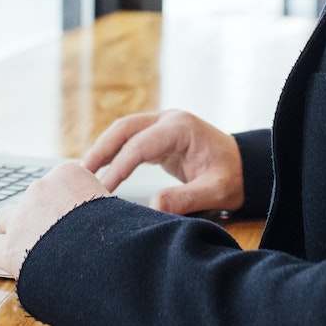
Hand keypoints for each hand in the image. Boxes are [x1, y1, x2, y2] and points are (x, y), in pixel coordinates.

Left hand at [0, 161, 105, 276]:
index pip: (55, 184)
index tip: (69, 219)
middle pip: (31, 200)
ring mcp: (21, 215)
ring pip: (6, 220)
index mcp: (67, 174)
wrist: (106, 260)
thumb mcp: (115, 208)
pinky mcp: (9, 246)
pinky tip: (22, 264)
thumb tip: (109, 214)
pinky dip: (7, 256)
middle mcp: (40, 188)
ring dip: (17, 232)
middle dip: (37, 217)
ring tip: (34, 251)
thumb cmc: (119, 235)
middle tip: (53, 238)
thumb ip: (100, 205)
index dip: (60, 204)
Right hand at [81, 110, 243, 215]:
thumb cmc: (232, 177)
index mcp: (181, 128)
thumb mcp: (215, 191)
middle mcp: (169, 120)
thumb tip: (153, 206)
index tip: (103, 188)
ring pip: (123, 131)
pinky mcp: (159, 136)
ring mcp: (163, 125)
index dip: (119, 166)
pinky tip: (100, 171)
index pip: (140, 144)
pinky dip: (113, 153)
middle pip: (124, 128)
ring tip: (82, 173)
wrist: (245, 167)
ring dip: (102, 150)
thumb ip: (186, 198)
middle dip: (100, 150)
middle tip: (80, 174)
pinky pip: (130, 140)